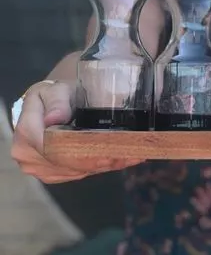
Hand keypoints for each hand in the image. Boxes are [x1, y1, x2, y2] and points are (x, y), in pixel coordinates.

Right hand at [11, 80, 142, 183]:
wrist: (53, 103)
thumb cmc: (56, 94)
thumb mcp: (56, 89)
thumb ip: (56, 101)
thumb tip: (54, 119)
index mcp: (27, 129)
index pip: (54, 148)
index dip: (82, 152)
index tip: (108, 151)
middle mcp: (27, 154)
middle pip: (67, 163)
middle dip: (99, 160)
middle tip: (129, 155)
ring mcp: (38, 167)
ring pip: (75, 171)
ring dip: (103, 165)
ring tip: (131, 156)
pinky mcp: (51, 173)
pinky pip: (77, 174)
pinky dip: (99, 167)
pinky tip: (120, 159)